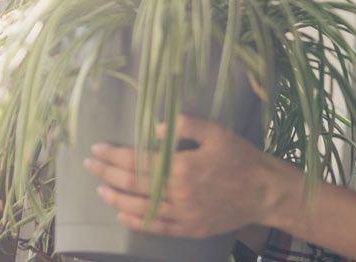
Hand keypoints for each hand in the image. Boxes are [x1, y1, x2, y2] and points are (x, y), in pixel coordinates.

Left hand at [82, 114, 290, 238]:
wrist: (266, 192)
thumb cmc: (242, 158)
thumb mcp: (217, 132)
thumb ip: (185, 125)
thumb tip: (152, 129)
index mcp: (183, 166)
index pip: (138, 161)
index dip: (114, 154)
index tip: (97, 148)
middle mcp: (179, 193)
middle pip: (133, 184)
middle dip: (107, 172)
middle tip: (89, 164)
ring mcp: (183, 214)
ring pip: (140, 208)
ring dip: (116, 199)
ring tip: (100, 189)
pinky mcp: (190, 229)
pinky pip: (157, 228)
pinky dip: (137, 222)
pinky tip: (123, 216)